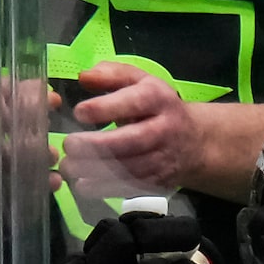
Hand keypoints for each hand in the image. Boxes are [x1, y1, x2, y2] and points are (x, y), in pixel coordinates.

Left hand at [59, 61, 201, 201]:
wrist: (194, 142)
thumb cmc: (156, 108)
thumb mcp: (140, 82)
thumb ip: (112, 75)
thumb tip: (84, 77)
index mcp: (159, 99)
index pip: (135, 102)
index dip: (105, 108)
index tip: (79, 112)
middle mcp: (165, 129)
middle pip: (132, 141)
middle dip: (96, 145)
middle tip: (69, 144)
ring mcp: (164, 158)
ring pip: (129, 168)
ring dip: (94, 170)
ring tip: (69, 166)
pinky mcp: (159, 181)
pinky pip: (129, 187)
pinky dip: (103, 188)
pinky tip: (83, 184)